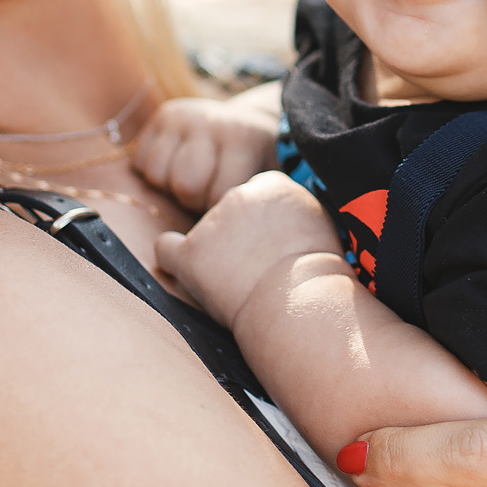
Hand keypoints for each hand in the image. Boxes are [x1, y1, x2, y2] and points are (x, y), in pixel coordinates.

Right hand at [132, 93, 280, 211]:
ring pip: (156, 173)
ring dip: (169, 187)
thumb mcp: (264, 180)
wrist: (247, 124)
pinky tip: (173, 169)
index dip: (218, 210)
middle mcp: (210, 123)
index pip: (218, 193)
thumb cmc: (255, 166)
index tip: (225, 207)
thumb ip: (247, 203)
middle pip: (185, 184)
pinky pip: (140, 161)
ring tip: (190, 183)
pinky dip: (153, 173)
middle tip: (204, 196)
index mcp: (241, 140)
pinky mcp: (163, 116)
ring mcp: (184, 117)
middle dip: (192, 200)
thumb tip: (225, 237)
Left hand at [153, 171, 343, 326]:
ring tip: (241, 282)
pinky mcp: (191, 254)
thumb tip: (284, 221)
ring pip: (205, 233)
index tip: (271, 241)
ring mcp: (211, 224)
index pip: (257, 192)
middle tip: (258, 265)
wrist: (299, 302)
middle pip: (229, 210)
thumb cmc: (317, 275)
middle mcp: (238, 195)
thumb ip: (294, 213)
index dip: (262, 218)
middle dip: (239, 234)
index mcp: (272, 185)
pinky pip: (166, 248)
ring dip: (216, 252)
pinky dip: (171, 258)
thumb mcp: (320, 226)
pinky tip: (181, 270)